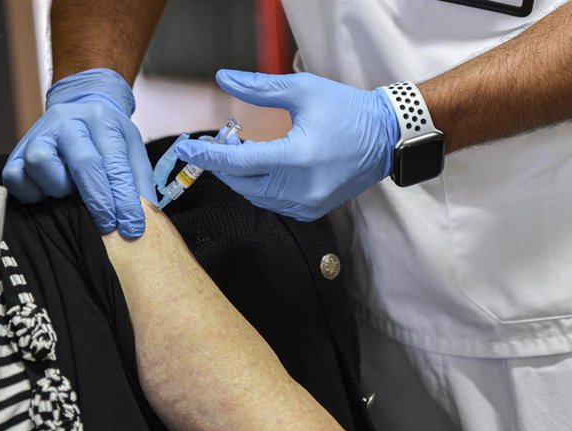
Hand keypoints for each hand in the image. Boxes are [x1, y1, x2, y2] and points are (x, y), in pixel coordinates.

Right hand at [2, 69, 154, 237]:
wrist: (79, 111)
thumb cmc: (109, 137)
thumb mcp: (132, 149)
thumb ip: (139, 181)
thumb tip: (143, 217)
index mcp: (101, 120)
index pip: (115, 163)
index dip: (124, 199)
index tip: (132, 226)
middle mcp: (67, 121)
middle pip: (82, 163)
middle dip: (99, 201)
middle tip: (109, 225)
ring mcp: (38, 134)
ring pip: (41, 164)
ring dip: (59, 188)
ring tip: (72, 193)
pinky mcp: (17, 151)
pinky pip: (16, 177)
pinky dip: (33, 192)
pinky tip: (49, 194)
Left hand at [174, 70, 398, 220]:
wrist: (386, 138)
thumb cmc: (348, 111)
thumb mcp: (303, 90)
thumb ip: (260, 88)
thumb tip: (225, 79)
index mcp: (299, 158)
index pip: (239, 161)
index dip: (209, 154)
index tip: (186, 147)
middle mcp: (302, 188)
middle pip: (243, 182)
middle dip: (224, 163)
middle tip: (218, 142)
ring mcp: (309, 204)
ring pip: (256, 196)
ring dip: (241, 176)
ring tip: (241, 152)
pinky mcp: (314, 211)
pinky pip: (274, 204)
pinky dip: (261, 188)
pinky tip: (261, 169)